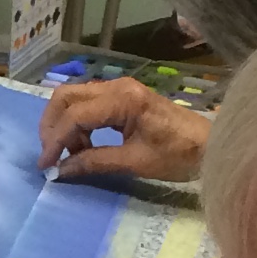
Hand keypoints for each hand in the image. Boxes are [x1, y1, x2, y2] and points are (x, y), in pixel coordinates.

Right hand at [36, 78, 212, 183]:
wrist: (210, 145)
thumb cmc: (178, 155)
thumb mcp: (135, 162)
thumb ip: (95, 163)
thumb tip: (61, 171)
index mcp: (123, 100)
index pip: (75, 115)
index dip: (55, 141)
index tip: (46, 165)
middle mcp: (117, 86)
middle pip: (66, 97)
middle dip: (52, 126)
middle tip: (51, 155)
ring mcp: (119, 88)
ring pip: (73, 97)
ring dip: (63, 124)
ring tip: (70, 154)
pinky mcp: (122, 95)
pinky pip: (87, 102)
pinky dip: (77, 122)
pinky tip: (83, 145)